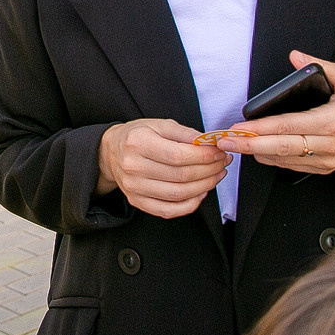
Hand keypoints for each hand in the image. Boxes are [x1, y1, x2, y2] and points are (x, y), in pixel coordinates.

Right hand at [96, 118, 227, 218]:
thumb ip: (185, 134)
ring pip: (178, 194)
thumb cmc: (138, 136)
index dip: (204, 156)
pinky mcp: (138, 201)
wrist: (112, 152)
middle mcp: (133, 166)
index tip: (219, 153)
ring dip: (204, 186)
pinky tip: (200, 193)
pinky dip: (190, 205)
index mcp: (138, 143)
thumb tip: (209, 144)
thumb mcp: (160, 125)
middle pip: (181, 176)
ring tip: (216, 176)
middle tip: (222, 163)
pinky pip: (169, 210)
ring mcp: (134, 187)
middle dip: (209, 170)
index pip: (178, 155)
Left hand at [228, 52, 334, 175]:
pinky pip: (293, 166)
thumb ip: (320, 66)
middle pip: (281, 147)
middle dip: (249, 145)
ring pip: (285, 160)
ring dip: (257, 153)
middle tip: (226, 141)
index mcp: (332, 120)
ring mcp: (326, 159)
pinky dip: (273, 159)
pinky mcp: (324, 168)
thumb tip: (296, 57)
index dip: (260, 128)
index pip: (288, 126)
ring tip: (235, 146)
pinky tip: (257, 152)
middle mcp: (328, 143)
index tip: (239, 127)